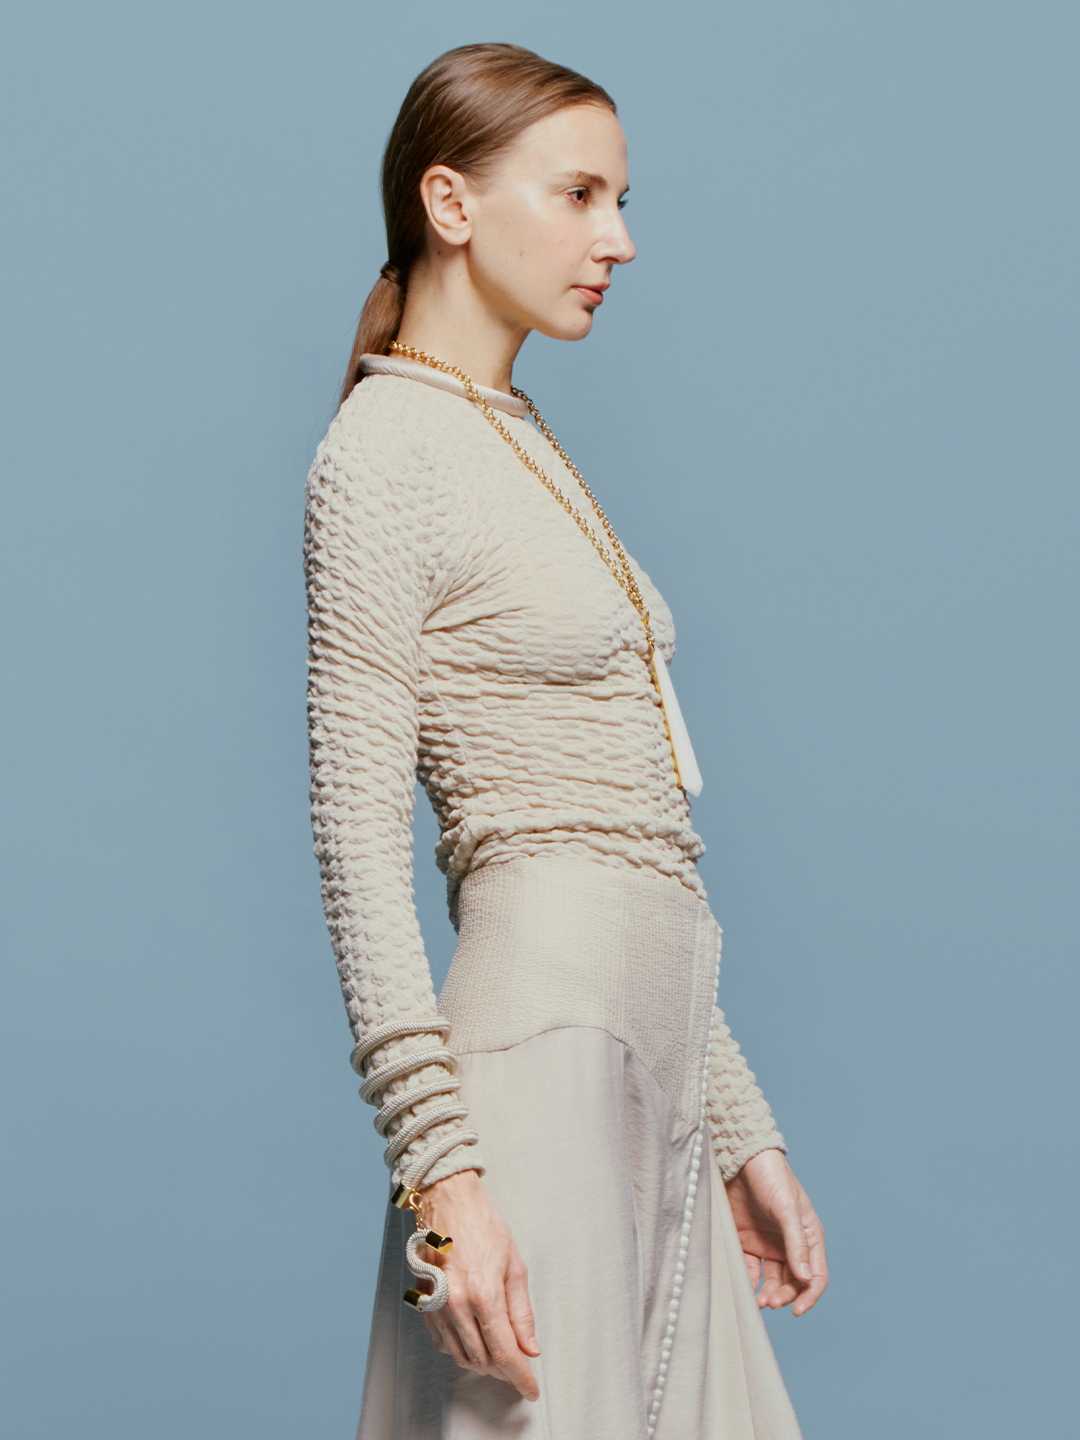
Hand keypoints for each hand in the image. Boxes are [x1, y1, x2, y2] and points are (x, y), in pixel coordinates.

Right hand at [414, 1169, 540, 1400]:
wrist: (448, 1201)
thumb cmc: (483, 1226)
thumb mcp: (515, 1265)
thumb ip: (522, 1312)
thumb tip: (530, 1347)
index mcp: (485, 1295)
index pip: (506, 1353)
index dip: (520, 1377)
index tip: (531, 1389)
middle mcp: (458, 1305)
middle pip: (483, 1360)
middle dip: (504, 1372)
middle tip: (519, 1370)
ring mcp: (438, 1305)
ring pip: (461, 1356)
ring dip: (482, 1364)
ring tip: (499, 1360)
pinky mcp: (424, 1302)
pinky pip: (442, 1342)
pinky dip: (460, 1350)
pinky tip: (473, 1343)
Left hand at [724, 1149, 827, 1315]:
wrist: (738, 1158)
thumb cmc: (770, 1177)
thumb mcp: (786, 1209)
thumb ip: (796, 1243)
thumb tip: (805, 1279)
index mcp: (808, 1236)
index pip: (816, 1275)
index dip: (809, 1295)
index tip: (797, 1310)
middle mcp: (790, 1244)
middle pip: (793, 1282)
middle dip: (785, 1296)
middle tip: (770, 1302)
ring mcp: (767, 1244)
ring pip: (772, 1280)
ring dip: (768, 1294)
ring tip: (757, 1301)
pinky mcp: (745, 1242)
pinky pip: (750, 1270)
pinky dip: (748, 1281)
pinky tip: (743, 1286)